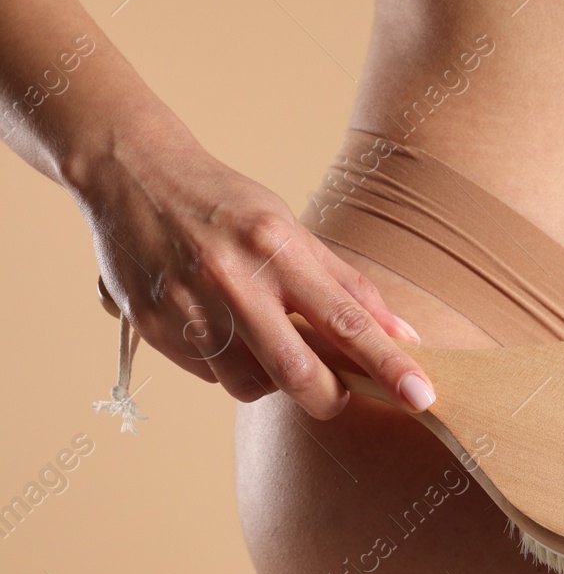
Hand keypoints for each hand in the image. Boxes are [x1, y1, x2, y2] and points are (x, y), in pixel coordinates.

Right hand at [75, 123, 430, 417]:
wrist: (130, 174)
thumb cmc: (226, 204)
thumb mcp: (292, 229)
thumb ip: (347, 286)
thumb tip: (403, 335)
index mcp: (276, 248)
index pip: (347, 321)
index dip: (388, 365)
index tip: (423, 397)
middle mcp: (233, 282)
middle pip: (300, 374)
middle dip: (332, 398)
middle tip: (340, 393)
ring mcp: (190, 309)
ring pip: (255, 386)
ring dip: (274, 379)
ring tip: (265, 337)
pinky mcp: (157, 330)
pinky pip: (213, 377)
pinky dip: (232, 366)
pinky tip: (223, 327)